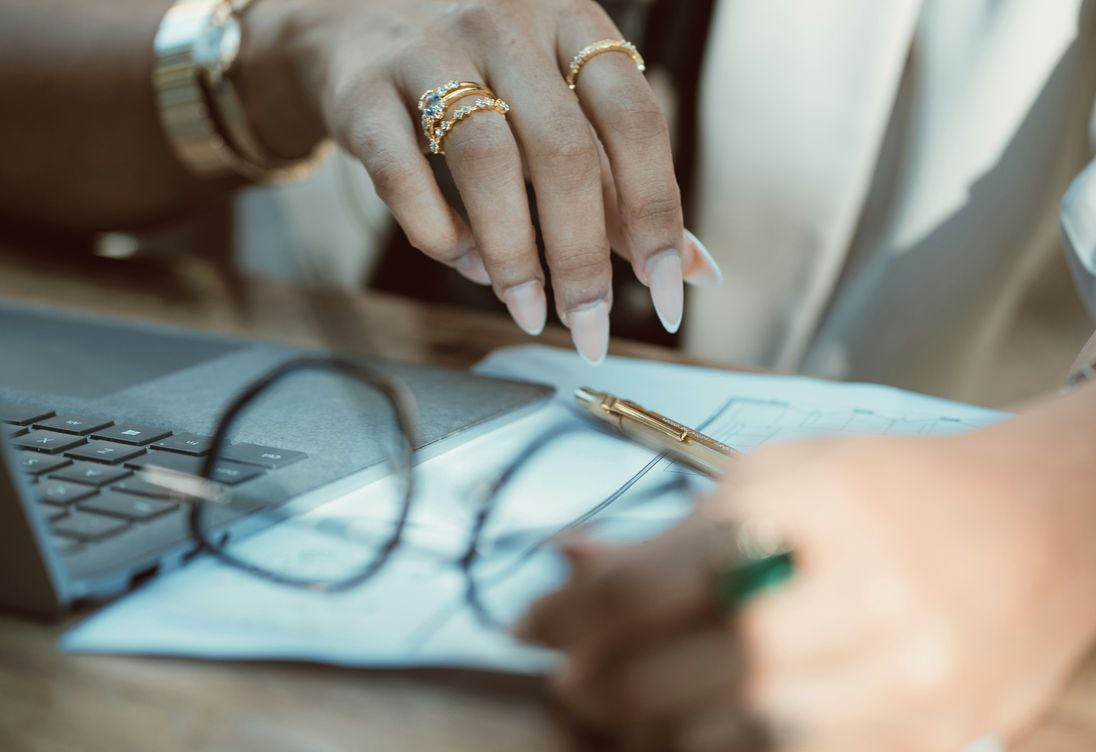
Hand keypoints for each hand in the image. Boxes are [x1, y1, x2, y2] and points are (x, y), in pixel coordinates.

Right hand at [235, 0, 721, 361]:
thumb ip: (625, 182)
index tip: (666, 291)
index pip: (634, 121)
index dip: (658, 212)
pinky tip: (465, 263)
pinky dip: (440, 233)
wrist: (349, 20)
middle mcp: (507, 22)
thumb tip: (698, 272)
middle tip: (589, 328)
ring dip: (514, 255)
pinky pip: (403, 172)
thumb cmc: (482, 74)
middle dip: (583, 258)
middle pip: (563, 151)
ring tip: (528, 310)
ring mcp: (429, 46)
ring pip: (486, 161)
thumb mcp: (562, 102)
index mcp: (573, 22)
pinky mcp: (361, 87)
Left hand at [517, 427, 1095, 751]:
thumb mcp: (788, 471)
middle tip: (571, 682)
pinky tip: (699, 743)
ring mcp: (907, 683)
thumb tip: (571, 565)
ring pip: (738, 744)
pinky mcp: (930, 745)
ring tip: (625, 719)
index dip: (571, 612)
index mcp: (816, 508)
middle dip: (604, 685)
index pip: (654, 581)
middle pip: (690, 670)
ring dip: (656, 739)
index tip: (533, 623)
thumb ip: (677, 529)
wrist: (1053, 529)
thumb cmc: (905, 491)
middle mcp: (867, 598)